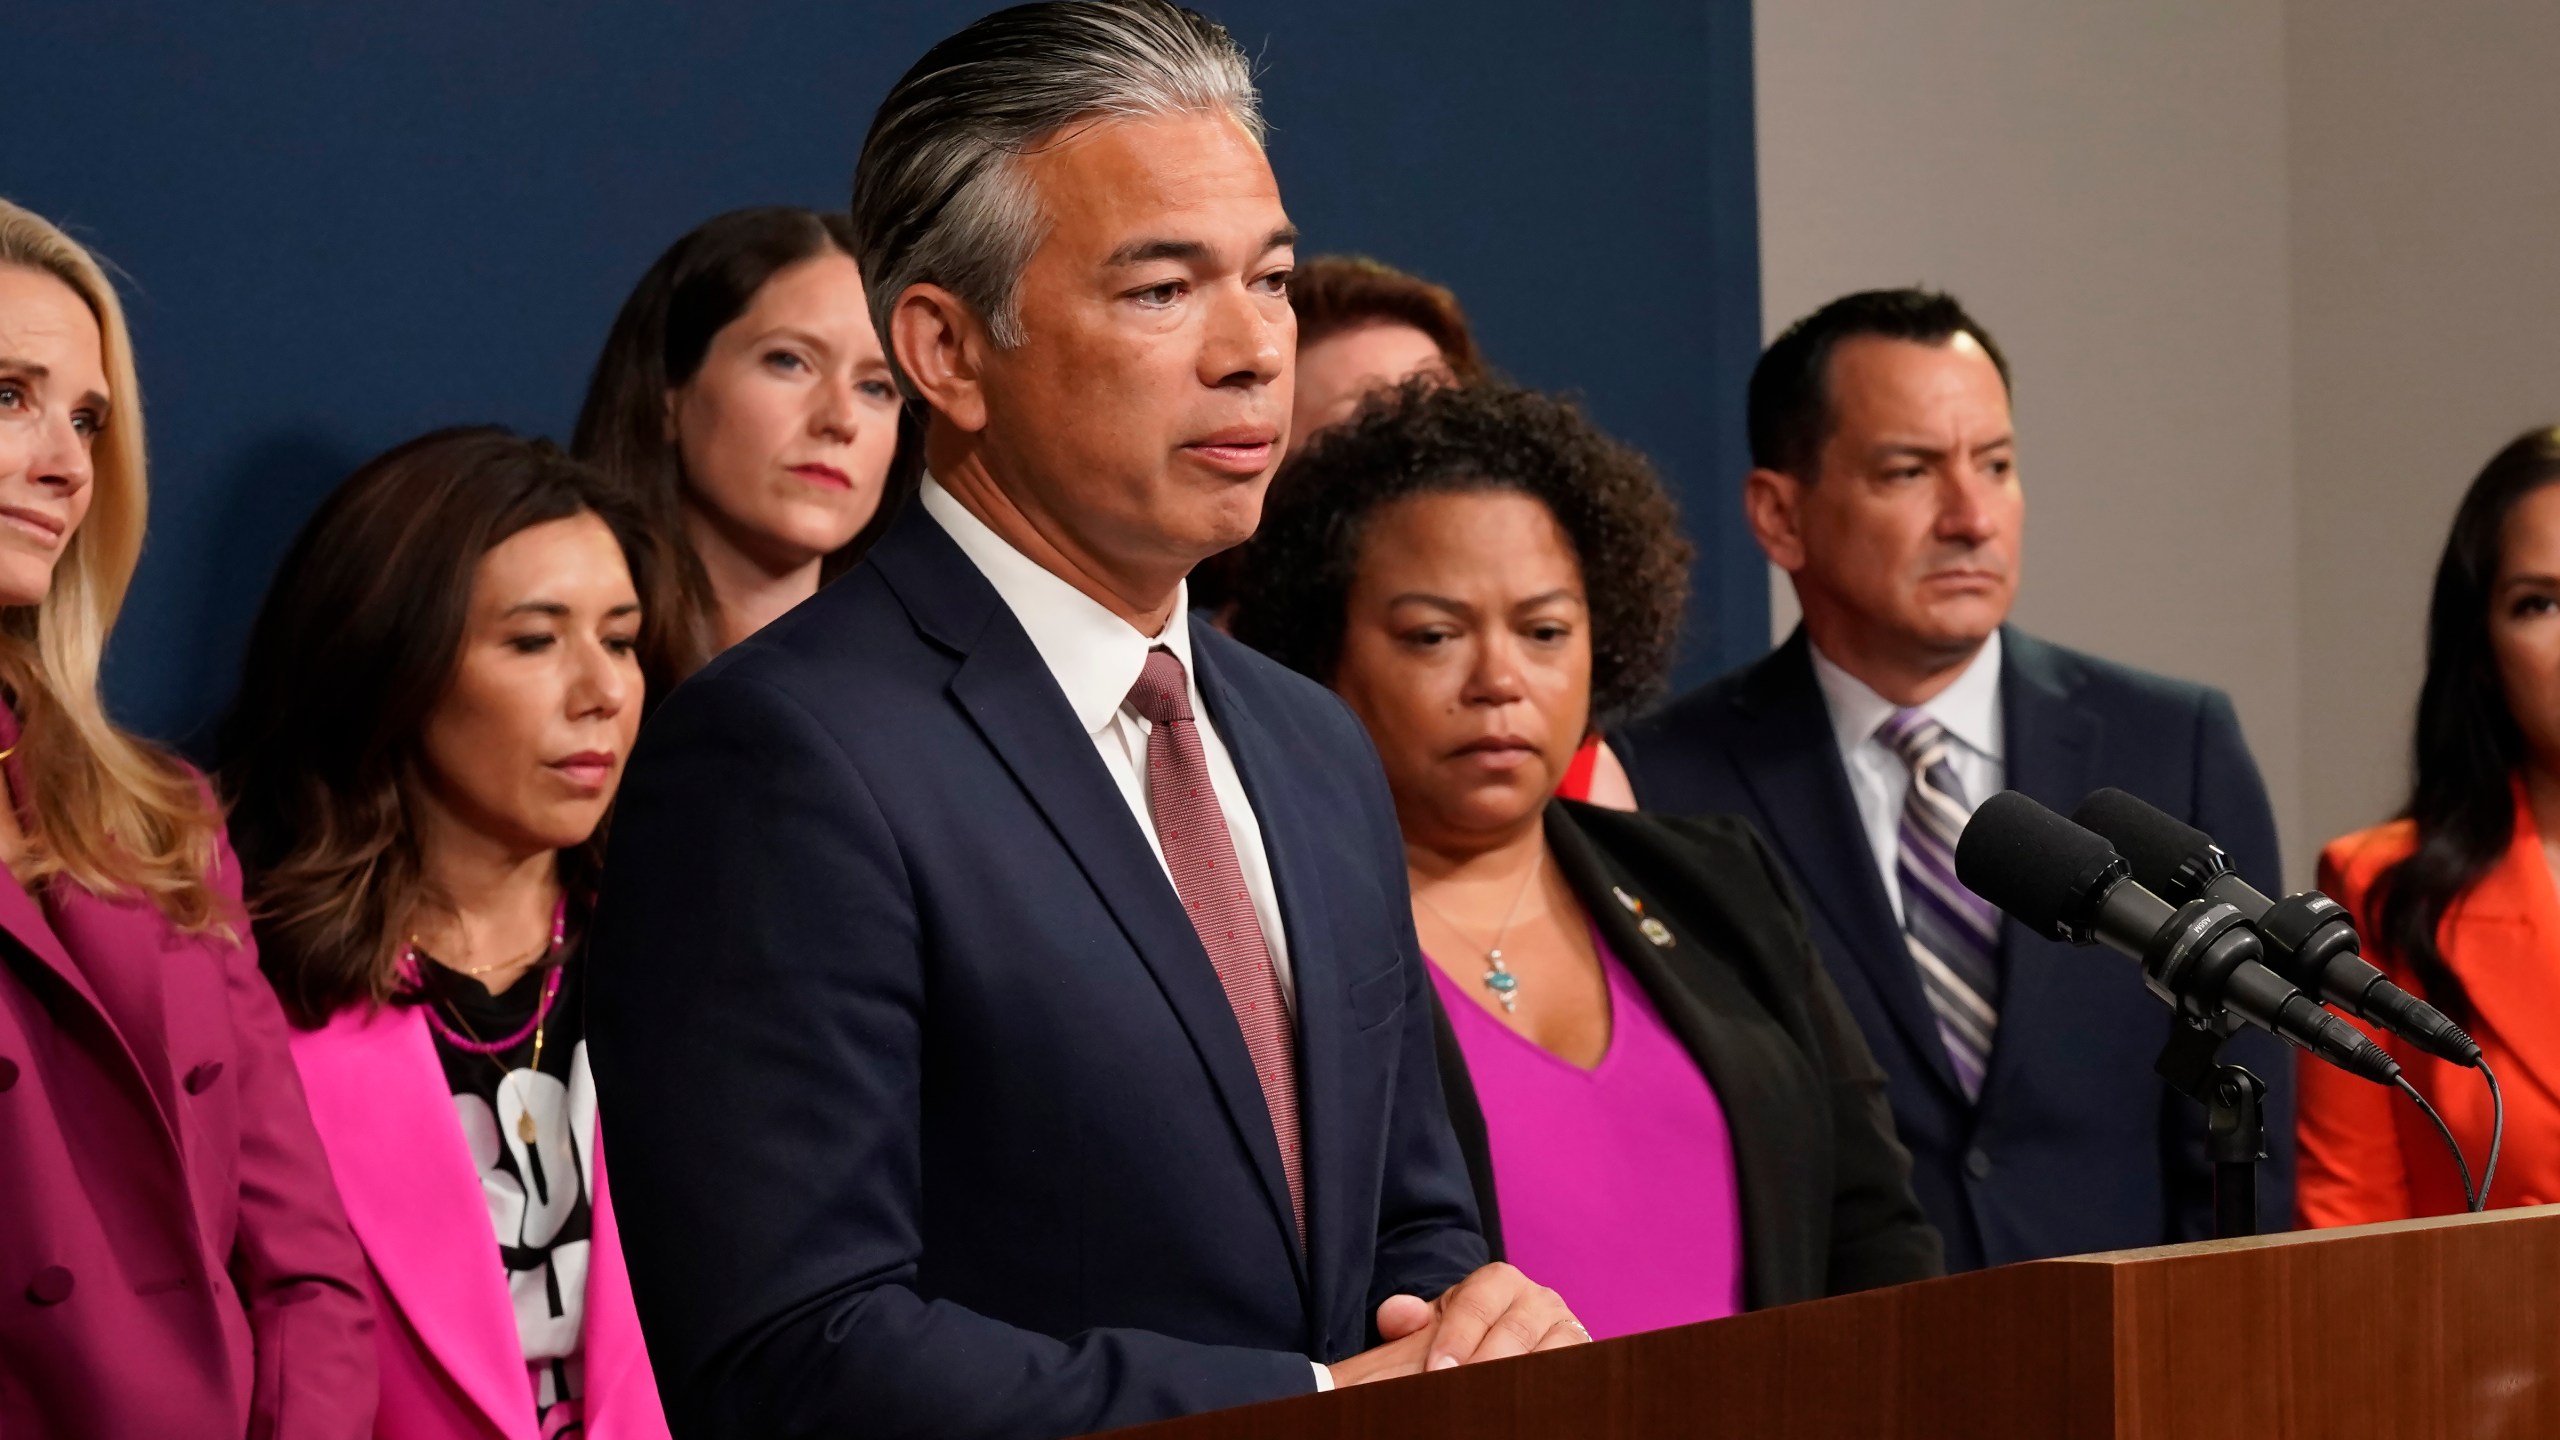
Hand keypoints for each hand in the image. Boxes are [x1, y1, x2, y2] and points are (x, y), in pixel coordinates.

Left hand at [1329, 1264, 1586, 1386]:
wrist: (1504, 1347)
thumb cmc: (1463, 1336)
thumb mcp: (1435, 1324)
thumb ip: (1408, 1318)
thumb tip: (1396, 1316)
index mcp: (1499, 1281)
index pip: (1476, 1305)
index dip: (1455, 1338)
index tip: (1436, 1369)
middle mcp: (1539, 1298)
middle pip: (1513, 1333)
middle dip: (1483, 1365)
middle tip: (1459, 1393)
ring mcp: (1567, 1327)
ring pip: (1547, 1354)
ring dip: (1518, 1381)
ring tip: (1491, 1407)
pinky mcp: (1584, 1356)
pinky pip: (1573, 1373)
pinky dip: (1550, 1392)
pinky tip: (1523, 1411)